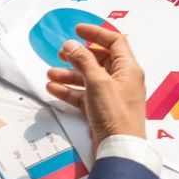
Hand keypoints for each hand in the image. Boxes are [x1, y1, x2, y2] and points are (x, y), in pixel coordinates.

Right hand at [46, 24, 148, 147]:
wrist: (119, 149)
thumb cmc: (115, 114)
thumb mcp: (98, 83)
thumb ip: (84, 61)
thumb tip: (72, 45)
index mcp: (128, 69)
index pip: (115, 42)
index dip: (96, 33)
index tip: (77, 30)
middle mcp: (122, 79)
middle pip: (99, 60)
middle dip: (78, 56)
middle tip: (60, 54)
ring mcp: (112, 95)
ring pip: (89, 78)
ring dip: (70, 74)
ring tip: (50, 73)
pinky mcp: (102, 109)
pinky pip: (85, 95)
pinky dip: (70, 91)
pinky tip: (53, 88)